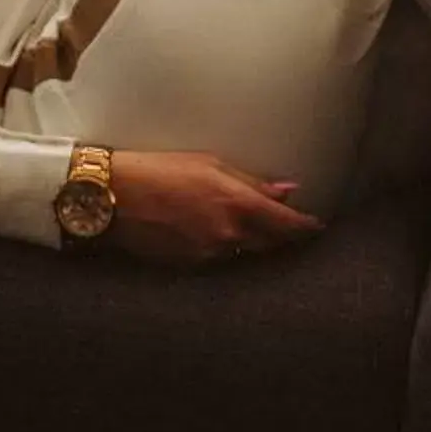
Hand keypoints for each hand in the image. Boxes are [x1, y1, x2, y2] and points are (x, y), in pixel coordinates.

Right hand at [106, 149, 325, 266]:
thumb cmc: (160, 170)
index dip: (306, 227)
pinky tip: (206, 231)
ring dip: (247, 241)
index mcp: (238, 204)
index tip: (316, 226)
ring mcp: (209, 255)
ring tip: (235, 223)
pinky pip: (218, 259)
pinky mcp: (190, 267)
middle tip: (284, 226)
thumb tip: (287, 191)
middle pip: (269, 244)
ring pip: (242, 252)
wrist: (114, 197)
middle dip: (279, 236)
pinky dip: (221, 247)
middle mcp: (228, 234)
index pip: (287, 224)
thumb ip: (252, 182)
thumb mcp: (210, 164)